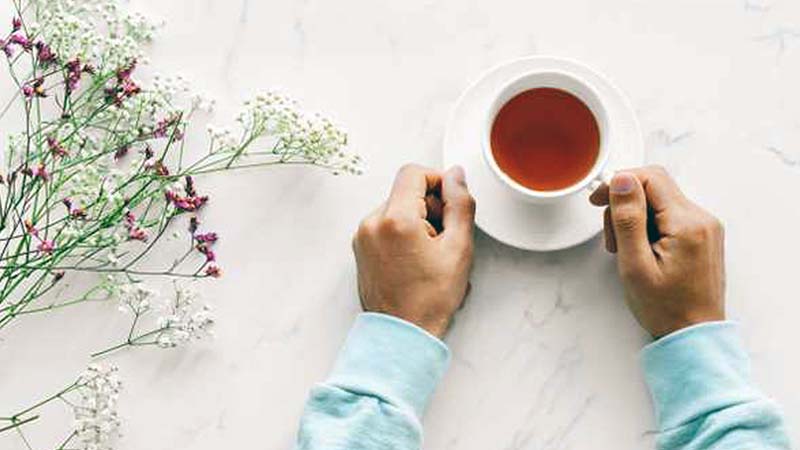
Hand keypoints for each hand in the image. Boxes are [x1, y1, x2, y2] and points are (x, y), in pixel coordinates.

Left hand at [352, 164, 475, 337]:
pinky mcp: (360, 248)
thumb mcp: (459, 248)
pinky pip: (385, 225)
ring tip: (429, 252)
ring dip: (416, 220)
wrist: (402, 334)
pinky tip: (415, 258)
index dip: (437, 181)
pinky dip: (402, 232)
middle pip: (404, 191)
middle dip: (429, 205)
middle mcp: (371, 223)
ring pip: (395, 208)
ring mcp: (362, 236)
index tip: (449, 202)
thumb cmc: (430, 299)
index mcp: (395, 219)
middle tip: (443, 237)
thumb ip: (460, 204)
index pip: (413, 173)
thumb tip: (455, 175)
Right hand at [590, 166, 725, 337]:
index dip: (619, 183)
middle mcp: (702, 219)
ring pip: (659, 201)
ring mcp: (705, 227)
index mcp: (688, 224)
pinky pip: (669, 216)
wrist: (694, 335)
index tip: (598, 200)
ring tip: (626, 250)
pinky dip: (649, 227)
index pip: (650, 177)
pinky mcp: (702, 235)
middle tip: (612, 237)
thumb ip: (628, 218)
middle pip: (654, 187)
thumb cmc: (665, 309)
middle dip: (625, 204)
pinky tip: (641, 250)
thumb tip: (622, 180)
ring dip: (635, 218)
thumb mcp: (635, 264)